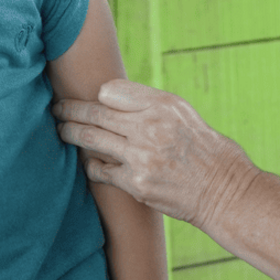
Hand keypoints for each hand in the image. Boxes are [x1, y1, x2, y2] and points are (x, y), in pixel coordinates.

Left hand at [54, 80, 261, 230]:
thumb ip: (148, 103)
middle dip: (70, 110)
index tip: (91, 100)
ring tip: (60, 130)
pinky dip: (93, 165)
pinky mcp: (136, 183)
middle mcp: (151, 127)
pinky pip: (101, 170)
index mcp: (163, 104)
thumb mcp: (183, 112)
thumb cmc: (204, 148)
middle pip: (95, 113)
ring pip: (91, 139)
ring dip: (70, 134)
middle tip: (56, 109)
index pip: (111, 90)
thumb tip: (109, 97)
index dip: (99, 96)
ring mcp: (141, 156)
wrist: (223, 189)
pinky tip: (90, 163)